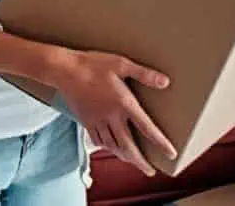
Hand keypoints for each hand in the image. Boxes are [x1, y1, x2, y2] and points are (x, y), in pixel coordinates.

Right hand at [50, 50, 175, 177]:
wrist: (64, 70)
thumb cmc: (92, 64)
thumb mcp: (121, 64)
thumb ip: (144, 74)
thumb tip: (164, 82)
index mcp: (124, 103)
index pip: (146, 128)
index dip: (160, 142)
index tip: (170, 153)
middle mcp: (111, 116)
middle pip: (128, 146)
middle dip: (140, 162)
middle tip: (149, 171)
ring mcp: (97, 121)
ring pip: (113, 146)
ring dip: (124, 157)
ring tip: (133, 162)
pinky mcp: (86, 120)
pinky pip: (97, 140)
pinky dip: (106, 147)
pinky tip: (110, 148)